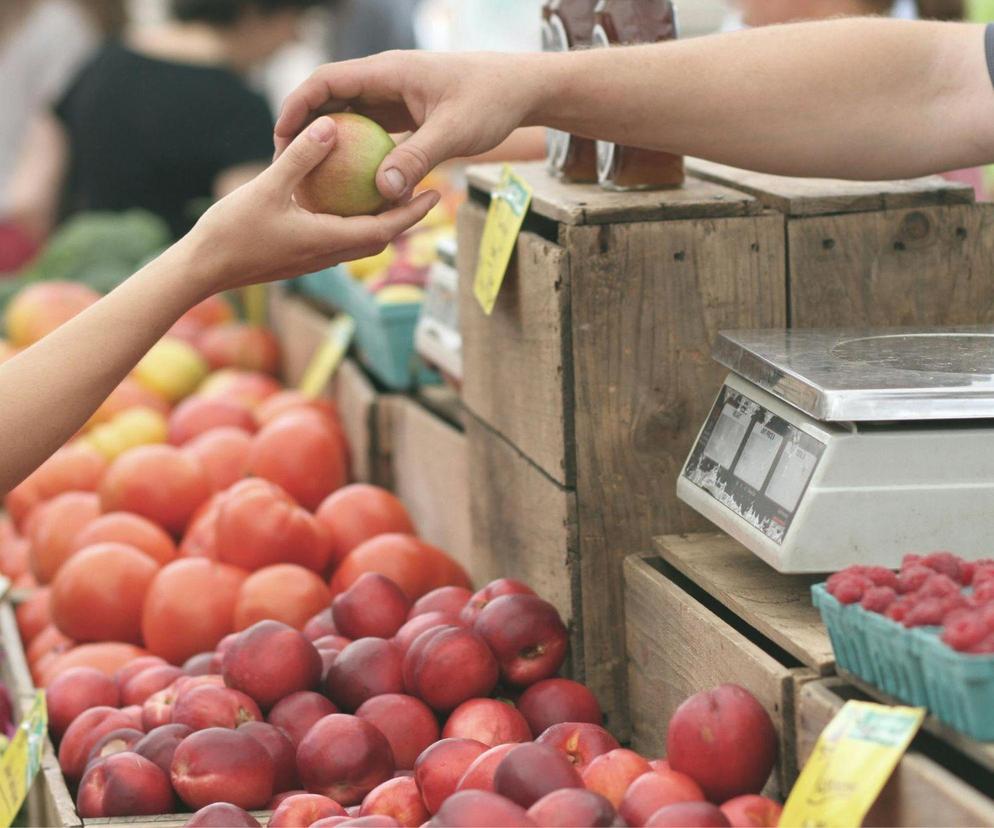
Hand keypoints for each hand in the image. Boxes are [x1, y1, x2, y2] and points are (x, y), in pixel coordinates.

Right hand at [183, 116, 439, 296]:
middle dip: (404, 218)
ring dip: (379, 222)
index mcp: (328, 241)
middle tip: (423, 190)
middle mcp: (327, 255)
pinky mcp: (299, 257)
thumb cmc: (231, 232)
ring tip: (391, 193)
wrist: (202, 270)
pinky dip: (351, 222)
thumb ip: (300, 158)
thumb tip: (331, 125)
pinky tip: (343, 199)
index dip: (413, 213)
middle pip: (379, 238)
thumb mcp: (267, 187)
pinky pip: (336, 239)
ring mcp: (313, 259)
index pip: (385, 230)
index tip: (435, 194)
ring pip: (358, 241)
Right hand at [274, 51, 542, 201]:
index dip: (298, 106)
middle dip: (304, 128)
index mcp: (388, 72)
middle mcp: (385, 80)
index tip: (281, 137)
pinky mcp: (405, 114)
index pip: (327, 81)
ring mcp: (394, 97)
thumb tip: (382, 191)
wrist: (520, 89)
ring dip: (328, 143)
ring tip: (309, 177)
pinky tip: (349, 184)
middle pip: (330, 99)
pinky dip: (356, 153)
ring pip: (348, 117)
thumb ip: (417, 159)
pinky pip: (370, 132)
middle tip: (286, 164)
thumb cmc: (490, 101)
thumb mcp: (454, 132)